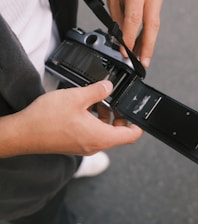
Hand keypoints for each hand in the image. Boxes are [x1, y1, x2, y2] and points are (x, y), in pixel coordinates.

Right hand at [17, 80, 142, 155]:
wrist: (24, 133)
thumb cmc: (47, 120)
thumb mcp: (77, 98)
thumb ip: (97, 91)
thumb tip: (109, 86)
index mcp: (100, 136)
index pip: (130, 136)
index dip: (138, 125)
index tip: (138, 114)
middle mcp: (94, 145)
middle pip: (117, 133)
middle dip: (118, 115)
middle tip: (113, 101)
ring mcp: (83, 146)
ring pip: (103, 132)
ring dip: (104, 116)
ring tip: (94, 100)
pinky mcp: (74, 143)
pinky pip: (91, 133)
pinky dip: (93, 120)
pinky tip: (83, 107)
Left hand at [103, 0, 162, 67]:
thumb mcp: (111, 0)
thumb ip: (117, 20)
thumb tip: (121, 40)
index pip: (134, 19)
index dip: (130, 38)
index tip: (125, 52)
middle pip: (151, 25)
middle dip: (147, 46)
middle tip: (143, 62)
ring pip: (154, 24)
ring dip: (147, 41)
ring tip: (141, 56)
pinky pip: (153, 19)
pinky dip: (148, 32)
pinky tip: (142, 43)